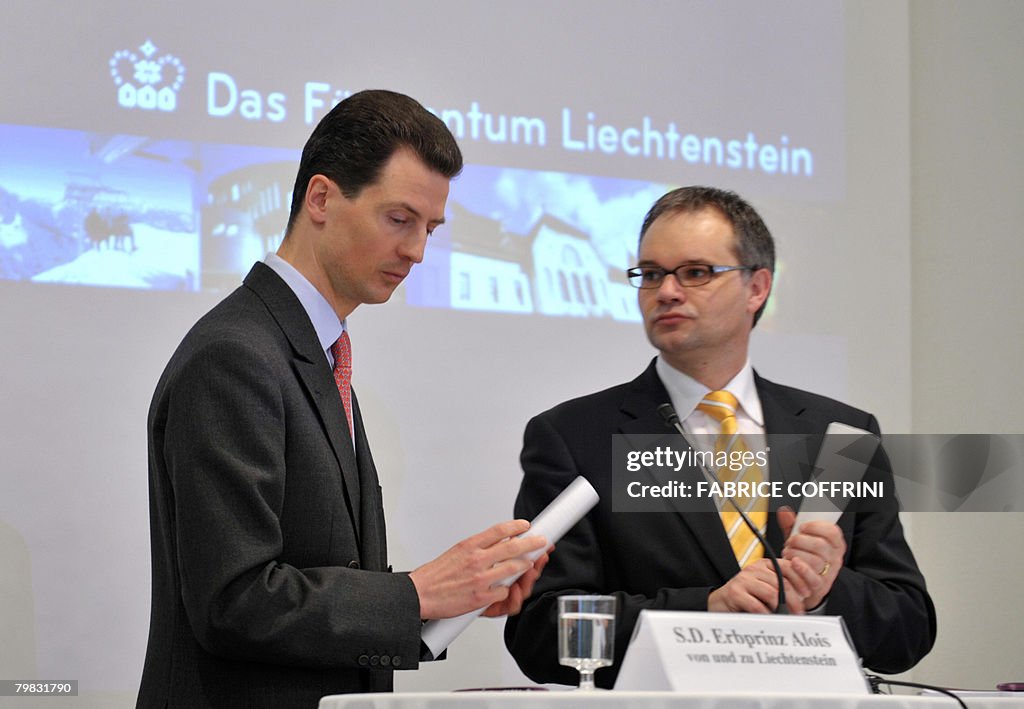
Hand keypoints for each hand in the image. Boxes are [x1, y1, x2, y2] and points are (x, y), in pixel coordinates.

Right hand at [409, 520, 547, 619]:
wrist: (419, 594)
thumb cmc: (435, 575)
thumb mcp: (456, 551)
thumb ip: (477, 547)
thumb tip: (497, 542)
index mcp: (470, 546)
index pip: (499, 530)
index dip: (516, 526)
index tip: (525, 525)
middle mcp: (477, 560)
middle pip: (512, 547)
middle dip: (532, 543)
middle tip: (541, 542)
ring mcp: (480, 579)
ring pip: (513, 569)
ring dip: (525, 566)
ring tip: (530, 564)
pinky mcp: (480, 597)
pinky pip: (502, 591)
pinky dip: (506, 589)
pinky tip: (505, 587)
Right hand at [707, 558, 808, 614]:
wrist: (719, 604)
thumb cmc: (746, 598)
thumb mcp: (766, 588)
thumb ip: (782, 588)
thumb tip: (805, 596)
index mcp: (764, 564)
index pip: (788, 566)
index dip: (801, 580)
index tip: (807, 593)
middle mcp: (754, 569)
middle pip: (782, 583)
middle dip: (794, 600)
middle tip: (798, 612)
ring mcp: (743, 579)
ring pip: (772, 594)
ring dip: (782, 609)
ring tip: (785, 617)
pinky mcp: (735, 593)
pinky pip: (758, 606)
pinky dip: (766, 615)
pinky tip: (769, 618)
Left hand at [777, 506, 844, 608]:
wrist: (805, 581)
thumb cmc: (804, 556)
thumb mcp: (800, 538)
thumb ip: (792, 524)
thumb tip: (783, 511)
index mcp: (834, 543)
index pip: (832, 532)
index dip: (815, 527)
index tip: (802, 527)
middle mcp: (835, 557)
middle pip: (820, 545)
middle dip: (799, 541)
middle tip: (790, 541)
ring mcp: (829, 572)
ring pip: (814, 560)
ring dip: (795, 554)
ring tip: (788, 553)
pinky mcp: (820, 585)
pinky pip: (812, 577)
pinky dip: (800, 568)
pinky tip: (792, 562)